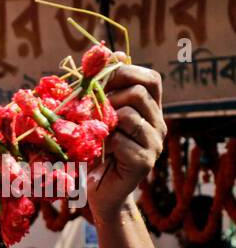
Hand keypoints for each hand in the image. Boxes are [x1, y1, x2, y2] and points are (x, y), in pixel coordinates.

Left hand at [86, 57, 166, 219]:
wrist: (100, 194)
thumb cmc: (96, 154)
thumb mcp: (100, 120)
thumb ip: (107, 92)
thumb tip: (116, 53)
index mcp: (150, 111)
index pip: (150, 79)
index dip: (125, 72)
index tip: (98, 79)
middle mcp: (158, 124)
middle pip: (139, 93)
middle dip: (108, 97)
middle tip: (89, 112)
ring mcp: (154, 143)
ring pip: (130, 115)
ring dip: (104, 121)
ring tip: (93, 134)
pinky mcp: (144, 162)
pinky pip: (121, 141)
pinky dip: (102, 144)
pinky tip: (97, 153)